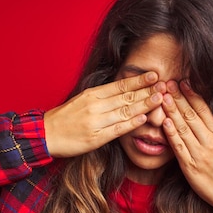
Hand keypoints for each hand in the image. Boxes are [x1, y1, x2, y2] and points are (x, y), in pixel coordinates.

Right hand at [44, 72, 164, 157]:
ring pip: (124, 111)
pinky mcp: (95, 138)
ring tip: (160, 99)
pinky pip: (116, 129)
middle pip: (126, 96)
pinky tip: (143, 119)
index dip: (139, 80)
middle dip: (147, 90)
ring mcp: (96, 122)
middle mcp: (95, 106)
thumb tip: (121, 91)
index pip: (120, 85)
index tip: (155, 74)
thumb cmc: (65, 118)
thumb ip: (101, 96)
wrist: (46, 134)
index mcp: (93, 94)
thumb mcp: (81, 100)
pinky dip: (131, 124)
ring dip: (144, 105)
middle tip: (166, 85)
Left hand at [161, 80, 212, 212]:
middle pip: (191, 115)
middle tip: (167, 83)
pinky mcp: (190, 166)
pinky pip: (179, 147)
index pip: (203, 109)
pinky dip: (171, 133)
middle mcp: (210, 141)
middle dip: (178, 98)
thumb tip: (207, 116)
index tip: (182, 82)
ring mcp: (199, 153)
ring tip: (163, 97)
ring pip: (183, 128)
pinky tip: (164, 122)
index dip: (192, 94)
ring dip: (172, 111)